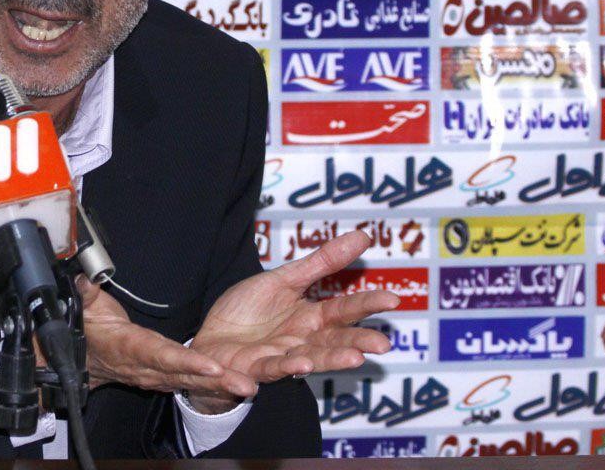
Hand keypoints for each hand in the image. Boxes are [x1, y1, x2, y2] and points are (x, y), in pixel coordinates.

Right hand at [76, 275, 259, 399]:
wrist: (83, 361)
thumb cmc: (88, 331)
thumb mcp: (84, 310)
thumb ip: (87, 293)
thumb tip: (84, 277)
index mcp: (129, 348)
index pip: (160, 354)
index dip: (185, 361)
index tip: (211, 365)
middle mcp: (146, 367)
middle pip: (184, 374)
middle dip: (215, 380)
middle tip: (245, 384)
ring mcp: (156, 376)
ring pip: (191, 382)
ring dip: (220, 387)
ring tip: (249, 387)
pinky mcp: (163, 378)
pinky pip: (191, 384)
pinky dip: (214, 387)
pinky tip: (238, 386)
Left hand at [185, 230, 399, 413]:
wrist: (211, 337)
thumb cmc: (249, 310)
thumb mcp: (284, 279)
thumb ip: (322, 263)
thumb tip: (362, 236)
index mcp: (311, 317)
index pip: (344, 310)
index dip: (367, 304)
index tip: (393, 299)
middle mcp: (302, 340)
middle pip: (335, 341)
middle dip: (358, 342)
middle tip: (382, 343)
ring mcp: (281, 356)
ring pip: (311, 359)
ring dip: (332, 361)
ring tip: (355, 359)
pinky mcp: (255, 368)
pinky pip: (271, 368)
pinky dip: (285, 368)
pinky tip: (300, 364)